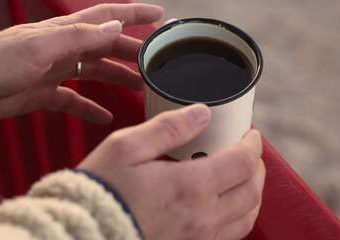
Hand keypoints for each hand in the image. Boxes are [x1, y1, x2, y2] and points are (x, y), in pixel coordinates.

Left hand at [0, 3, 162, 122]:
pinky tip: (105, 117)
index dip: (134, 14)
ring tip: (141, 90)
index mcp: (65, 31)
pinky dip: (90, 108)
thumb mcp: (41, 47)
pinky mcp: (44, 94)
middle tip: (159, 64)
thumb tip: (115, 26)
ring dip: (118, 79)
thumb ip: (79, 37)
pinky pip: (74, 101)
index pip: (107, 16)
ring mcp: (55, 72)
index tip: (160, 15)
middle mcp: (64, 49)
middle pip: (107, 48)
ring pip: (95, 73)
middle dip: (134, 53)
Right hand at [78, 104, 264, 239]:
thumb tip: (202, 113)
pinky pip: (230, 236)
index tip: (249, 133)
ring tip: (243, 176)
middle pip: (252, 191)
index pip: (242, 163)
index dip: (252, 144)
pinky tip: (226, 205)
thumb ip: (168, 128)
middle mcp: (203, 217)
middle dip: (256, 167)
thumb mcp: (126, 147)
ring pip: (247, 217)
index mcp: (190, 186)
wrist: (83, 233)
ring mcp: (199, 239)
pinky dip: (239, 217)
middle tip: (248, 151)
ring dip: (252, 193)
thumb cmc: (101, 190)